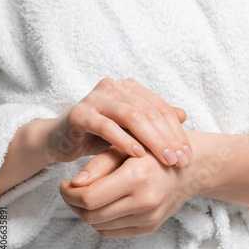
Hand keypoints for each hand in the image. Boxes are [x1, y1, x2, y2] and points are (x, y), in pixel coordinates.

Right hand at [45, 78, 191, 166]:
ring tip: (165, 159)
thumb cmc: (100, 136)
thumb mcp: (132, 130)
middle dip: (168, 138)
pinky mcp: (79, 113)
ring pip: (132, 116)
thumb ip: (154, 121)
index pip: (161, 108)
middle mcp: (114, 87)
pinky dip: (124, 140)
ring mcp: (95, 98)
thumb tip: (183, 114)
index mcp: (129, 88)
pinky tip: (138, 155)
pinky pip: (106, 126)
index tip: (187, 155)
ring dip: (152, 140)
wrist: (61, 140)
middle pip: (150, 112)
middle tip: (180, 160)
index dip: (177, 131)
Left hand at [59, 145, 192, 237]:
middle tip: (72, 191)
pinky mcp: (150, 227)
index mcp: (136, 177)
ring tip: (89, 196)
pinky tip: (106, 205)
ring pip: (99, 226)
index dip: (69, 193)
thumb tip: (74, 184)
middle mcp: (144, 201)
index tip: (65, 184)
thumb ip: (99, 165)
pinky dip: (102, 221)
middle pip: (91, 215)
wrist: (189, 170)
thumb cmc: (154, 153)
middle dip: (73, 204)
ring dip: (87, 213)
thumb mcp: (127, 148)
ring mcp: (148, 217)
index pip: (88, 198)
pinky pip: (113, 232)